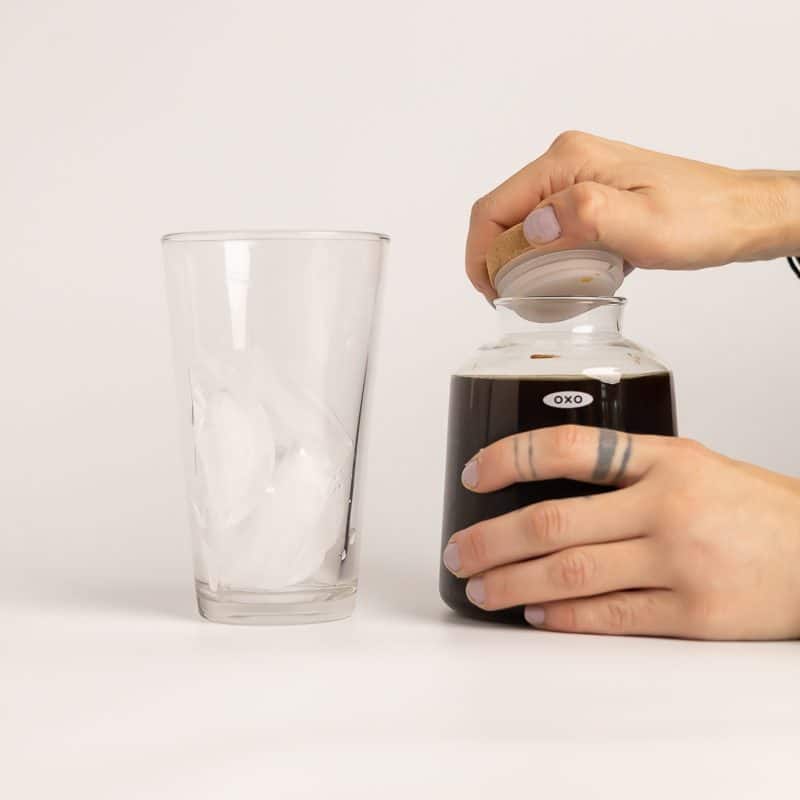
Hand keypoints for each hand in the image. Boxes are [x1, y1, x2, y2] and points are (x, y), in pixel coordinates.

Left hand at [443, 425, 799, 639]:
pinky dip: (563, 617)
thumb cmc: (752, 508)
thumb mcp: (692, 464)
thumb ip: (627, 472)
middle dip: (492, 539)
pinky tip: (535, 614)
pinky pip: (609, 616)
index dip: (510, 458)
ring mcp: (679, 562)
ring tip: (482, 589)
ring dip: (513, 583)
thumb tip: (546, 487)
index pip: (569, 446)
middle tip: (459, 551)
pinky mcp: (692, 615)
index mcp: (665, 458)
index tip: (474, 474)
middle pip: (553, 520)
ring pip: (571, 573)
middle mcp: (667, 506)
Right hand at [466, 131, 799, 298]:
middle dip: (497, 260)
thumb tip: (534, 226)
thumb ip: (584, 217)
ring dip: (520, 260)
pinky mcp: (588, 195)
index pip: (494, 208)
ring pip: (523, 223)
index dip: (481, 254)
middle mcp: (566, 162)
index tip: (492, 292)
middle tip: (513, 299)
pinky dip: (544, 256)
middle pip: (503, 215)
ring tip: (536, 294)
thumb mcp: (643, 224)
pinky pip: (548, 227)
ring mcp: (576, 178)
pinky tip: (562, 279)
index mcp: (568, 161)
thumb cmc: (700, 219)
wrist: (738, 215)